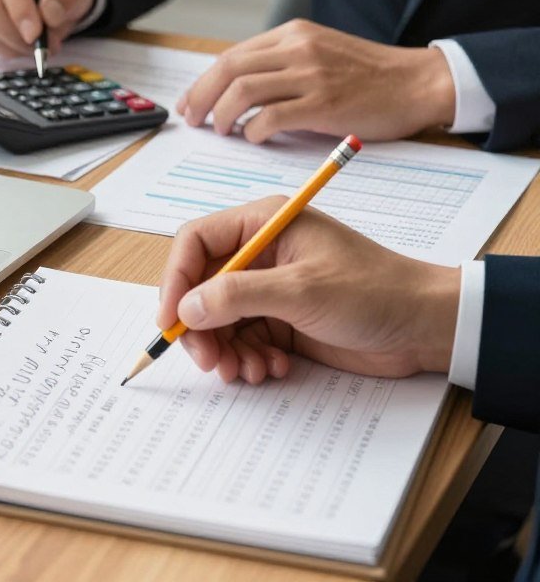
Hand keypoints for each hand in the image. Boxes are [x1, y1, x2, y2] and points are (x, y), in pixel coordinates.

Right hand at [157, 196, 459, 383]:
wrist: (425, 327)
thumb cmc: (373, 291)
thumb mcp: (301, 290)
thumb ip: (238, 295)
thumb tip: (187, 307)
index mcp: (262, 224)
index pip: (196, 242)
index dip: (175, 279)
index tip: (170, 320)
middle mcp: (259, 252)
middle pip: (201, 285)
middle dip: (200, 326)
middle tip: (210, 361)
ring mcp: (269, 287)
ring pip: (219, 318)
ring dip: (225, 349)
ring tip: (248, 372)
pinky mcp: (281, 318)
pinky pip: (243, 338)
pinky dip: (248, 358)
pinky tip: (272, 368)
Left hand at [176, 19, 455, 143]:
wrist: (419, 82)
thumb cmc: (370, 74)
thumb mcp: (320, 52)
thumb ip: (282, 63)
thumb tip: (237, 89)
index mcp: (292, 34)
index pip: (232, 55)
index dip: (204, 81)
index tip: (191, 101)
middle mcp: (297, 48)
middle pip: (228, 69)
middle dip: (202, 96)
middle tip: (193, 119)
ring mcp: (310, 74)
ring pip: (243, 90)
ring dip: (223, 114)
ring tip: (221, 130)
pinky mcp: (324, 103)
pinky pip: (271, 116)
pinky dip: (253, 130)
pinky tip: (254, 138)